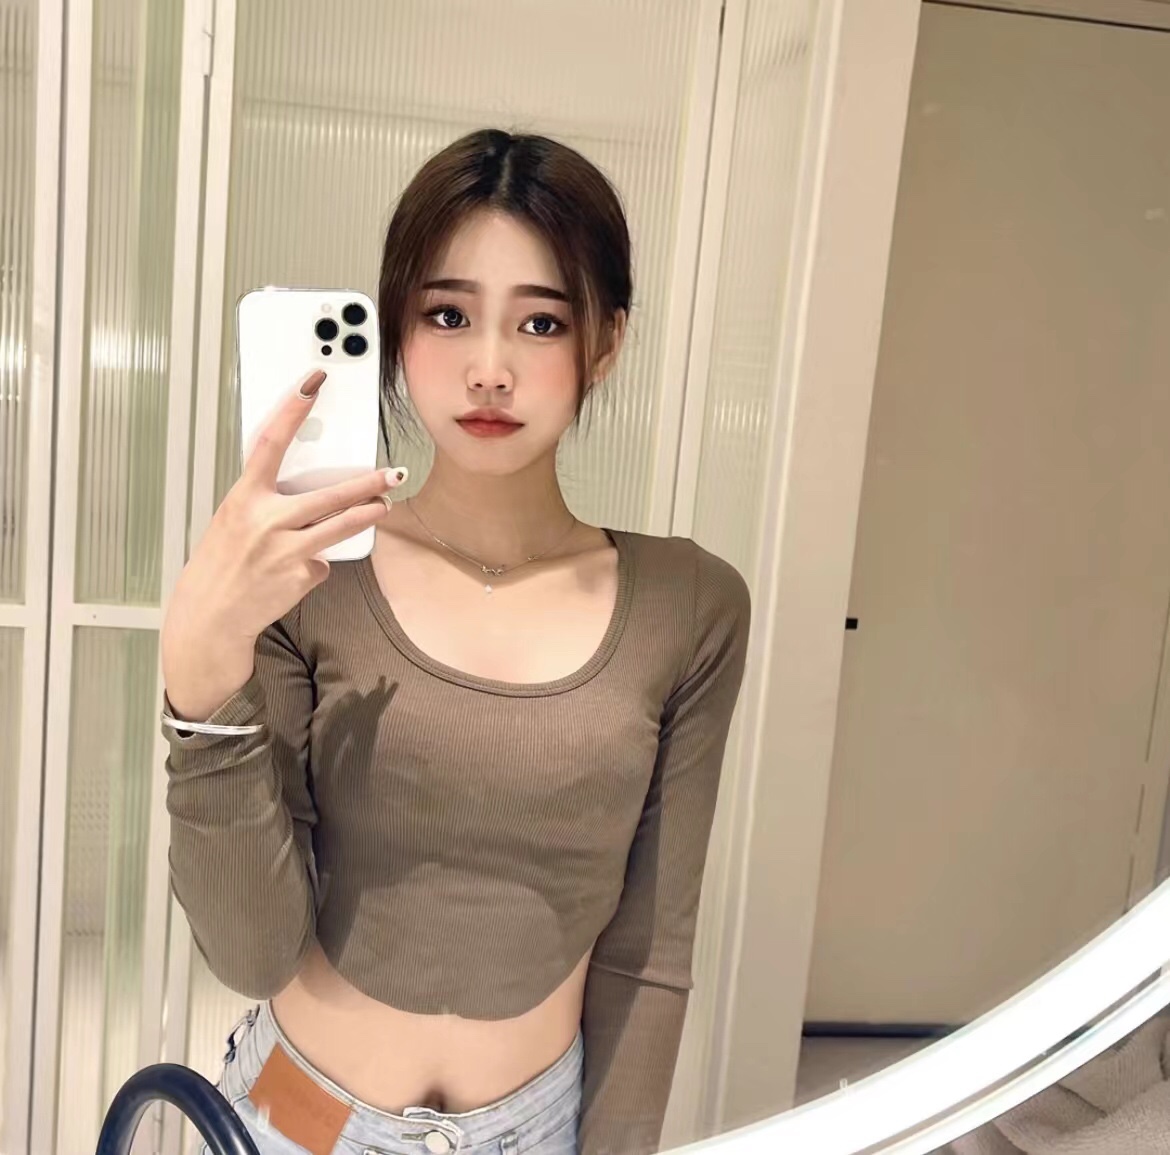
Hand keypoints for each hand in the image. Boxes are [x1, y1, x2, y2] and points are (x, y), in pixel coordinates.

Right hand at [163, 369, 405, 651]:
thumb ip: (266, 502)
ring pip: (341, 525)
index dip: (291, 411)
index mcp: (244, 498)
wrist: (212, 613)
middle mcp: (266, 521)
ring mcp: (286, 550)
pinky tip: (297, 571)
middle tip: (391, 473)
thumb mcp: (235, 520)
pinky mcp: (301, 575)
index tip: (312, 383)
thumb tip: (309, 489)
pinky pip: (323, 562)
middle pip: (328, 494)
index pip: (270, 444)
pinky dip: (316, 562)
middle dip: (366, 483)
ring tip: (384, 505)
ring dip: (368, 513)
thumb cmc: (224, 561)